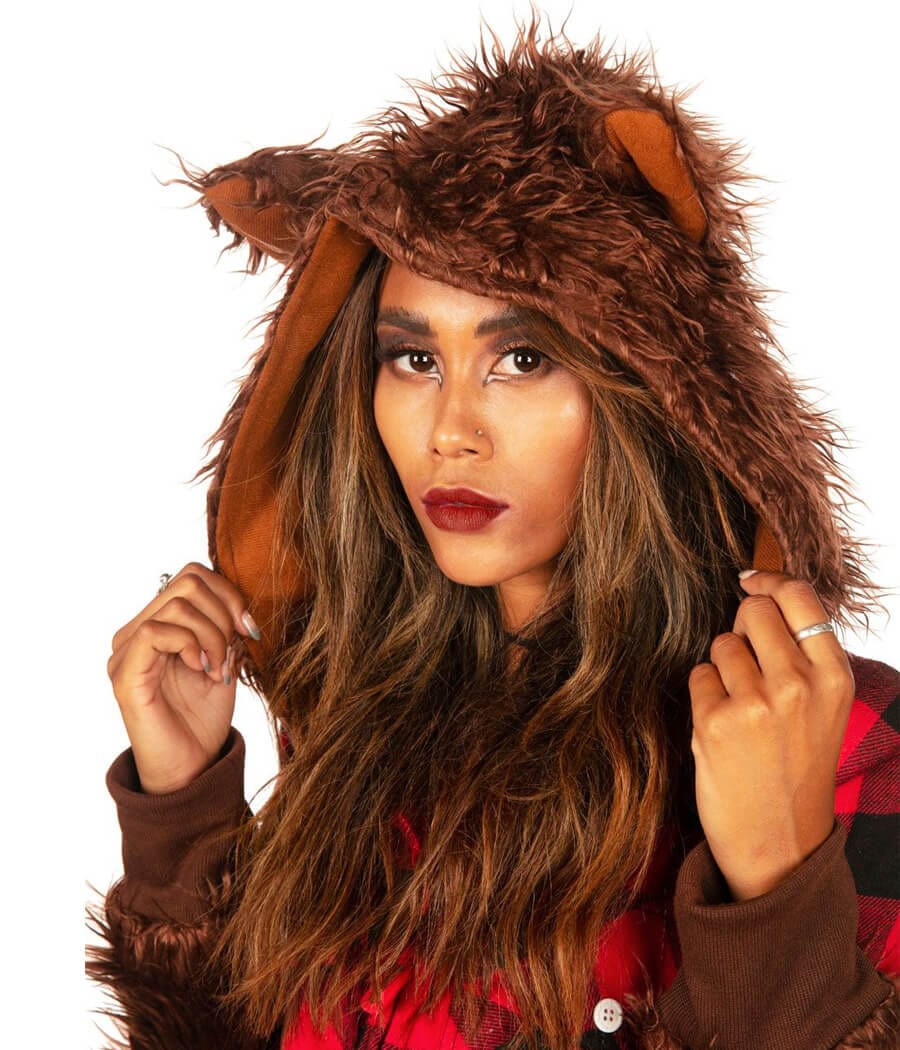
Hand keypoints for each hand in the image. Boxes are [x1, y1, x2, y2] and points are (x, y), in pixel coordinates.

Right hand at [106, 562, 258, 793]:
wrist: (191, 768)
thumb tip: (238, 606)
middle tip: (233, 651)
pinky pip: (157, 632)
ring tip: (218, 670)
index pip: (192, 576)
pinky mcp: (125, 673)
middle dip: (224, 612)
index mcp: (158, 626)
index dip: (229, 594)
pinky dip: (191, 645)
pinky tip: (202, 670)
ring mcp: (125, 652)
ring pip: (177, 604)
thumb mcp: (226, 663)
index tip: (250, 628)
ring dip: (213, 635)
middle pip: (187, 582)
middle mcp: (135, 633)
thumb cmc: (203, 721)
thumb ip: (227, 629)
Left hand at [687, 570, 854, 900]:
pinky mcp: (715, 722)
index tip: (750, 582)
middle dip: (742, 628)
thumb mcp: (824, 708)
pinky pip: (699, 675)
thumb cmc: (796, 768)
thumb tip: (759, 593)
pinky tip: (722, 727)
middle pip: (752, 611)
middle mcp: (799, 684)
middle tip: (748, 666)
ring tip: (741, 709)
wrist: (779, 843)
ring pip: (721, 643)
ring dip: (723, 668)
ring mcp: (756, 703)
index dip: (768, 582)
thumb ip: (802, 655)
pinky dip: (704, 695)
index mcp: (834, 677)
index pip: (799, 597)